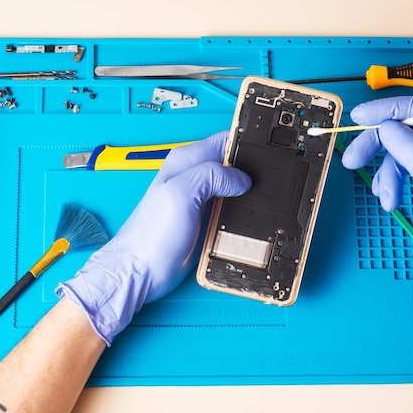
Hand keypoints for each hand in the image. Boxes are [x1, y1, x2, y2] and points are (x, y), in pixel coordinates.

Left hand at [56, 131, 250, 344]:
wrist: (142, 272)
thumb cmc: (150, 236)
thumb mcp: (180, 195)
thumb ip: (211, 176)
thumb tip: (240, 178)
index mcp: (185, 161)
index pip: (224, 139)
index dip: (247, 143)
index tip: (268, 152)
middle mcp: (192, 176)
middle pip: (232, 162)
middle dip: (251, 169)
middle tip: (271, 180)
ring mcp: (199, 198)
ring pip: (234, 185)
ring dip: (248, 192)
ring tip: (264, 200)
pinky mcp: (204, 219)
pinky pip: (230, 207)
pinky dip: (241, 210)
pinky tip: (250, 216)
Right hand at [341, 96, 412, 339]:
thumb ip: (411, 150)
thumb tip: (386, 127)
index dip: (389, 110)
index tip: (360, 116)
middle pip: (407, 129)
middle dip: (379, 145)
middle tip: (353, 158)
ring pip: (399, 149)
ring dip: (385, 172)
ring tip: (384, 195)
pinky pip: (400, 166)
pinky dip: (389, 181)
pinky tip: (390, 199)